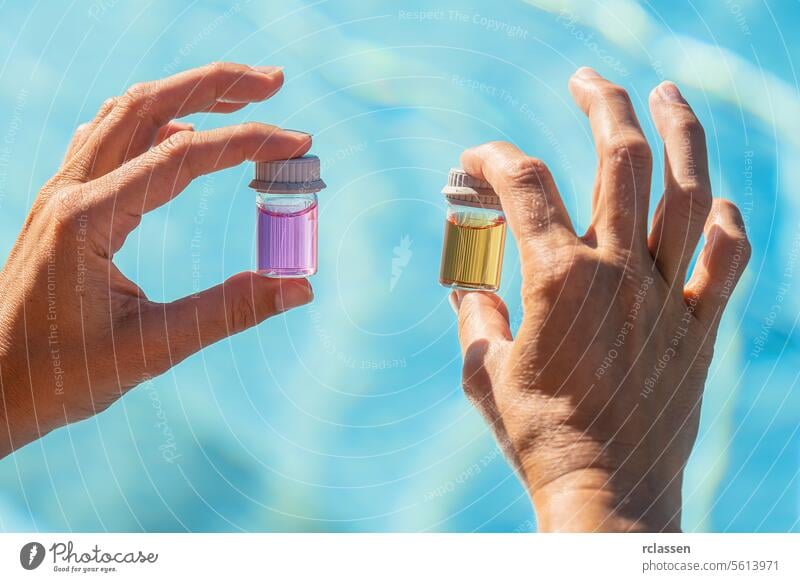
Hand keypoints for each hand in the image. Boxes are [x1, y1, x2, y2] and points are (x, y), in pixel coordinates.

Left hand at [0, 62, 313, 457]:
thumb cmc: (62, 374)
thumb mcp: (153, 348)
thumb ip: (229, 312)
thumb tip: (298, 288)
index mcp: (88, 220)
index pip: (181, 157)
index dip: (247, 143)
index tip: (297, 142)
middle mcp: (70, 190)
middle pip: (146, 104)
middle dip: (215, 84)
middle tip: (274, 82)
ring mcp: (61, 191)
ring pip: (123, 112)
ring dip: (184, 94)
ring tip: (239, 97)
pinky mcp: (64, 202)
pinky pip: (106, 136)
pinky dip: (152, 122)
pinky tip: (180, 135)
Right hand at [451, 68, 749, 531]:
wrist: (605, 493)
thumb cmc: (535, 435)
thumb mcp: (482, 369)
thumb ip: (474, 312)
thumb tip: (467, 281)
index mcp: (558, 280)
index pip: (523, 184)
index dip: (491, 157)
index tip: (474, 161)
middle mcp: (619, 274)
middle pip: (620, 159)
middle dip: (601, 103)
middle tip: (587, 79)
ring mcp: (668, 297)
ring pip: (688, 193)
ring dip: (681, 133)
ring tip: (668, 93)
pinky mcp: (700, 330)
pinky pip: (729, 263)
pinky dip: (728, 225)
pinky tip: (718, 202)